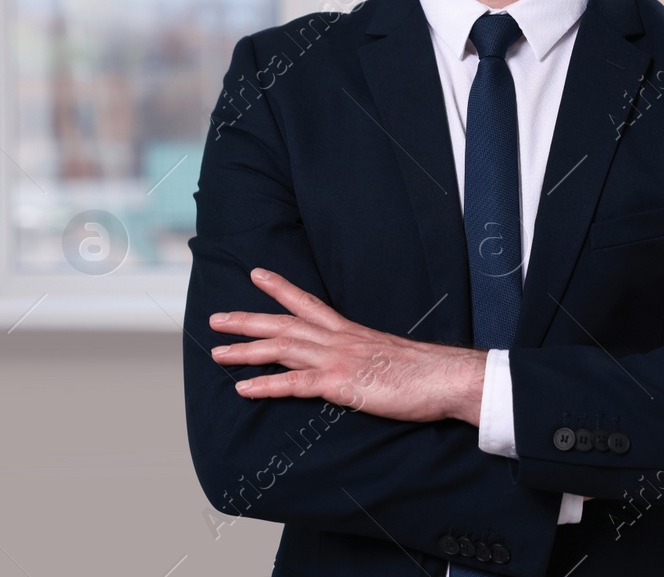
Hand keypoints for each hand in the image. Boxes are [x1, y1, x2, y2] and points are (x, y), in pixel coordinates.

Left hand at [209, 268, 486, 424]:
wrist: (447, 377)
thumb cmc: (425, 372)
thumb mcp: (388, 357)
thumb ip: (366, 358)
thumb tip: (359, 367)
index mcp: (350, 331)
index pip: (308, 303)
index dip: (280, 288)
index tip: (257, 274)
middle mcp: (339, 339)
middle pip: (284, 323)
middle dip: (248, 320)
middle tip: (216, 319)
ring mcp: (338, 360)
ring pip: (282, 348)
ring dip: (246, 350)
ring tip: (217, 353)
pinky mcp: (341, 384)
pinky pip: (295, 384)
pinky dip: (266, 386)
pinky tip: (243, 389)